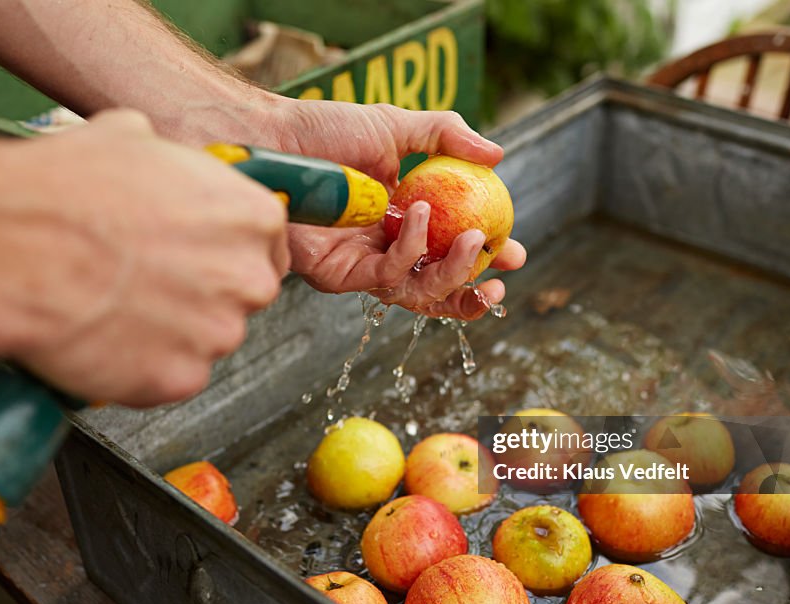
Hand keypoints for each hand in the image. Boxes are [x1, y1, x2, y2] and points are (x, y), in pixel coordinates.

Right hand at [0, 110, 287, 406]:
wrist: (12, 247)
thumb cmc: (64, 192)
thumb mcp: (129, 139)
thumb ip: (170, 164)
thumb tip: (157, 158)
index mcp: (251, 216)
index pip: (266, 245)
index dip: (228, 252)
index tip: (203, 257)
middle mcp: (247, 279)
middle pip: (240, 296)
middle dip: (202, 293)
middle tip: (149, 283)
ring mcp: (217, 334)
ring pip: (204, 339)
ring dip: (170, 331)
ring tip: (115, 307)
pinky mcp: (180, 379)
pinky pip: (170, 377)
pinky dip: (140, 366)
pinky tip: (104, 338)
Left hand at [273, 99, 525, 319]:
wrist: (275, 139)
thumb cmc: (325, 131)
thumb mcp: (395, 125)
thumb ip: (446, 137)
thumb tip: (498, 154)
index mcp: (403, 221)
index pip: (450, 252)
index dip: (485, 259)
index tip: (513, 252)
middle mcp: (386, 249)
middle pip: (438, 287)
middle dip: (476, 288)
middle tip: (505, 269)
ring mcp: (363, 266)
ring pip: (419, 292)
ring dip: (453, 271)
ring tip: (472, 238)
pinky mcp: (339, 275)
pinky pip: (387, 276)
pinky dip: (410, 250)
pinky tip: (417, 215)